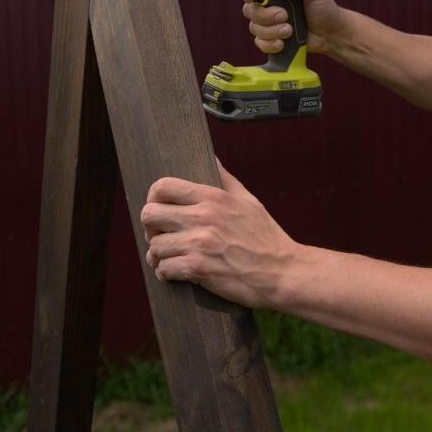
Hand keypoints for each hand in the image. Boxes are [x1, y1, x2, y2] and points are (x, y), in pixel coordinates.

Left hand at [141, 161, 295, 308]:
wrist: (282, 272)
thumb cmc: (266, 237)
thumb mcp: (249, 201)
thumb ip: (226, 180)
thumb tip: (212, 158)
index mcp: (214, 197)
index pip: (162, 187)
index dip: (153, 198)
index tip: (160, 210)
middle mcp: (203, 217)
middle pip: (149, 215)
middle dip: (151, 229)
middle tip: (162, 236)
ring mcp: (200, 243)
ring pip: (155, 247)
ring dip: (160, 256)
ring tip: (171, 258)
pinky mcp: (199, 269)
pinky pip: (164, 269)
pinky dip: (166, 273)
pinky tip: (177, 273)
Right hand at [239, 0, 349, 55]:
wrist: (331, 33)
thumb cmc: (324, 7)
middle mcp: (268, 3)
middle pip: (250, 9)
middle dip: (265, 15)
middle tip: (285, 15)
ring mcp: (268, 22)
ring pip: (254, 27)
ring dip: (272, 31)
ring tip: (290, 30)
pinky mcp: (270, 39)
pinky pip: (259, 43)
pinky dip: (270, 44)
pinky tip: (283, 43)